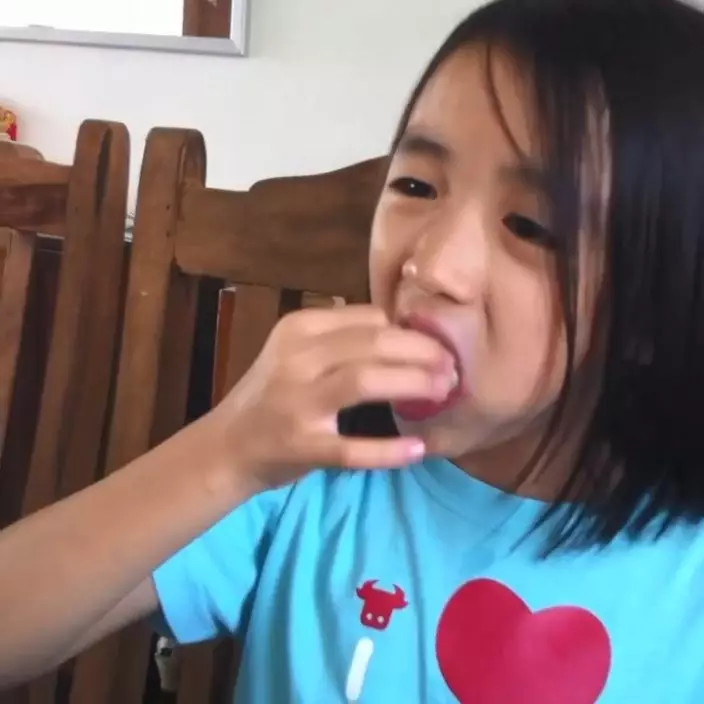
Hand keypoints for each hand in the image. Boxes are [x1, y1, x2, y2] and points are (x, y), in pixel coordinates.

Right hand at [212, 304, 453, 489]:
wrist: (226, 446)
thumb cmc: (270, 395)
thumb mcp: (295, 352)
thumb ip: (340, 337)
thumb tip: (403, 331)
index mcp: (299, 329)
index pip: (368, 318)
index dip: (412, 331)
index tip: (440, 344)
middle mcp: (296, 359)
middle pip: (374, 343)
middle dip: (423, 353)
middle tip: (454, 368)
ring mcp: (297, 402)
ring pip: (365, 381)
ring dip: (413, 384)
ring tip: (444, 392)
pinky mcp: (301, 445)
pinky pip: (351, 448)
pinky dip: (388, 450)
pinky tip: (417, 450)